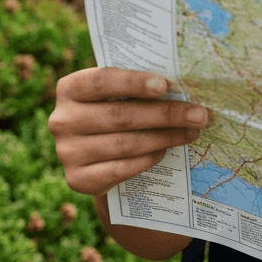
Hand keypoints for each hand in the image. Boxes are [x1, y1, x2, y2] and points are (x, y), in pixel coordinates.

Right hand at [48, 68, 207, 195]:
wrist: (97, 149)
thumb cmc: (118, 106)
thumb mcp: (121, 91)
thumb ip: (141, 85)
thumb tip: (186, 84)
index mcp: (70, 88)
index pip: (101, 81)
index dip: (133, 82)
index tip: (165, 85)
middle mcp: (61, 120)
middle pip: (120, 115)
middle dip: (166, 114)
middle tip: (200, 114)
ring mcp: (67, 152)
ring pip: (124, 143)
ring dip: (165, 137)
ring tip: (193, 132)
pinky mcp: (77, 180)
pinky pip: (119, 169)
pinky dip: (147, 159)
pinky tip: (166, 150)